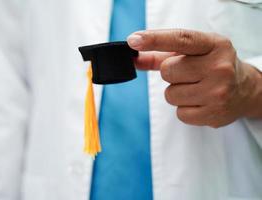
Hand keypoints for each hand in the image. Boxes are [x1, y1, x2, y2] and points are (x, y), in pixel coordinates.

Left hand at [127, 29, 261, 127]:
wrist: (245, 90)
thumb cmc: (213, 67)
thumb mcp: (193, 53)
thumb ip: (161, 55)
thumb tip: (134, 59)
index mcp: (215, 45)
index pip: (181, 39)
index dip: (155, 39)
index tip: (133, 41)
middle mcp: (219, 67)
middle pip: (167, 70)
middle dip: (170, 73)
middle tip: (188, 74)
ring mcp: (218, 92)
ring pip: (170, 94)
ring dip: (176, 92)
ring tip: (195, 89)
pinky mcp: (214, 114)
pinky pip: (179, 113)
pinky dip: (184, 109)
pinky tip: (199, 102)